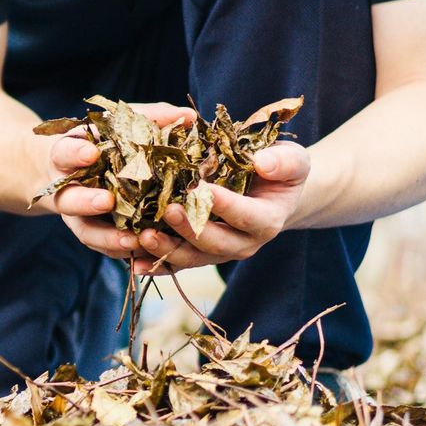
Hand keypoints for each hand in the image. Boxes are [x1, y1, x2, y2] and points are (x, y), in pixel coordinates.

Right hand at [43, 103, 198, 261]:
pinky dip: (125, 255)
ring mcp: (78, 216)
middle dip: (85, 201)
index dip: (75, 154)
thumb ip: (151, 119)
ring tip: (132, 241)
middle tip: (106, 201)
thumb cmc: (103, 142)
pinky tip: (148, 256)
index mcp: (69, 157)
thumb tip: (190, 116)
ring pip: (87, 232)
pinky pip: (105, 250)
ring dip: (107, 239)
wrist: (72, 172)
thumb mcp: (120, 125)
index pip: (65, 153)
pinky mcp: (94, 236)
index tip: (90, 153)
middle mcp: (68, 189)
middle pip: (69, 199)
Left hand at [133, 142, 310, 275]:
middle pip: (215, 243)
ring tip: (143, 236)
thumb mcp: (292, 161)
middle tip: (170, 210)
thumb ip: (284, 162)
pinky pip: (175, 264)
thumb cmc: (278, 170)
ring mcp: (217, 251)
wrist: (267, 192)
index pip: (246, 217)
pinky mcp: (196, 253)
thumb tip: (264, 163)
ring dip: (166, 250)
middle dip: (191, 229)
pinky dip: (154, 265)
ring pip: (191, 258)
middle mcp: (242, 243)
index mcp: (266, 220)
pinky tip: (133, 262)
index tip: (204, 189)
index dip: (226, 206)